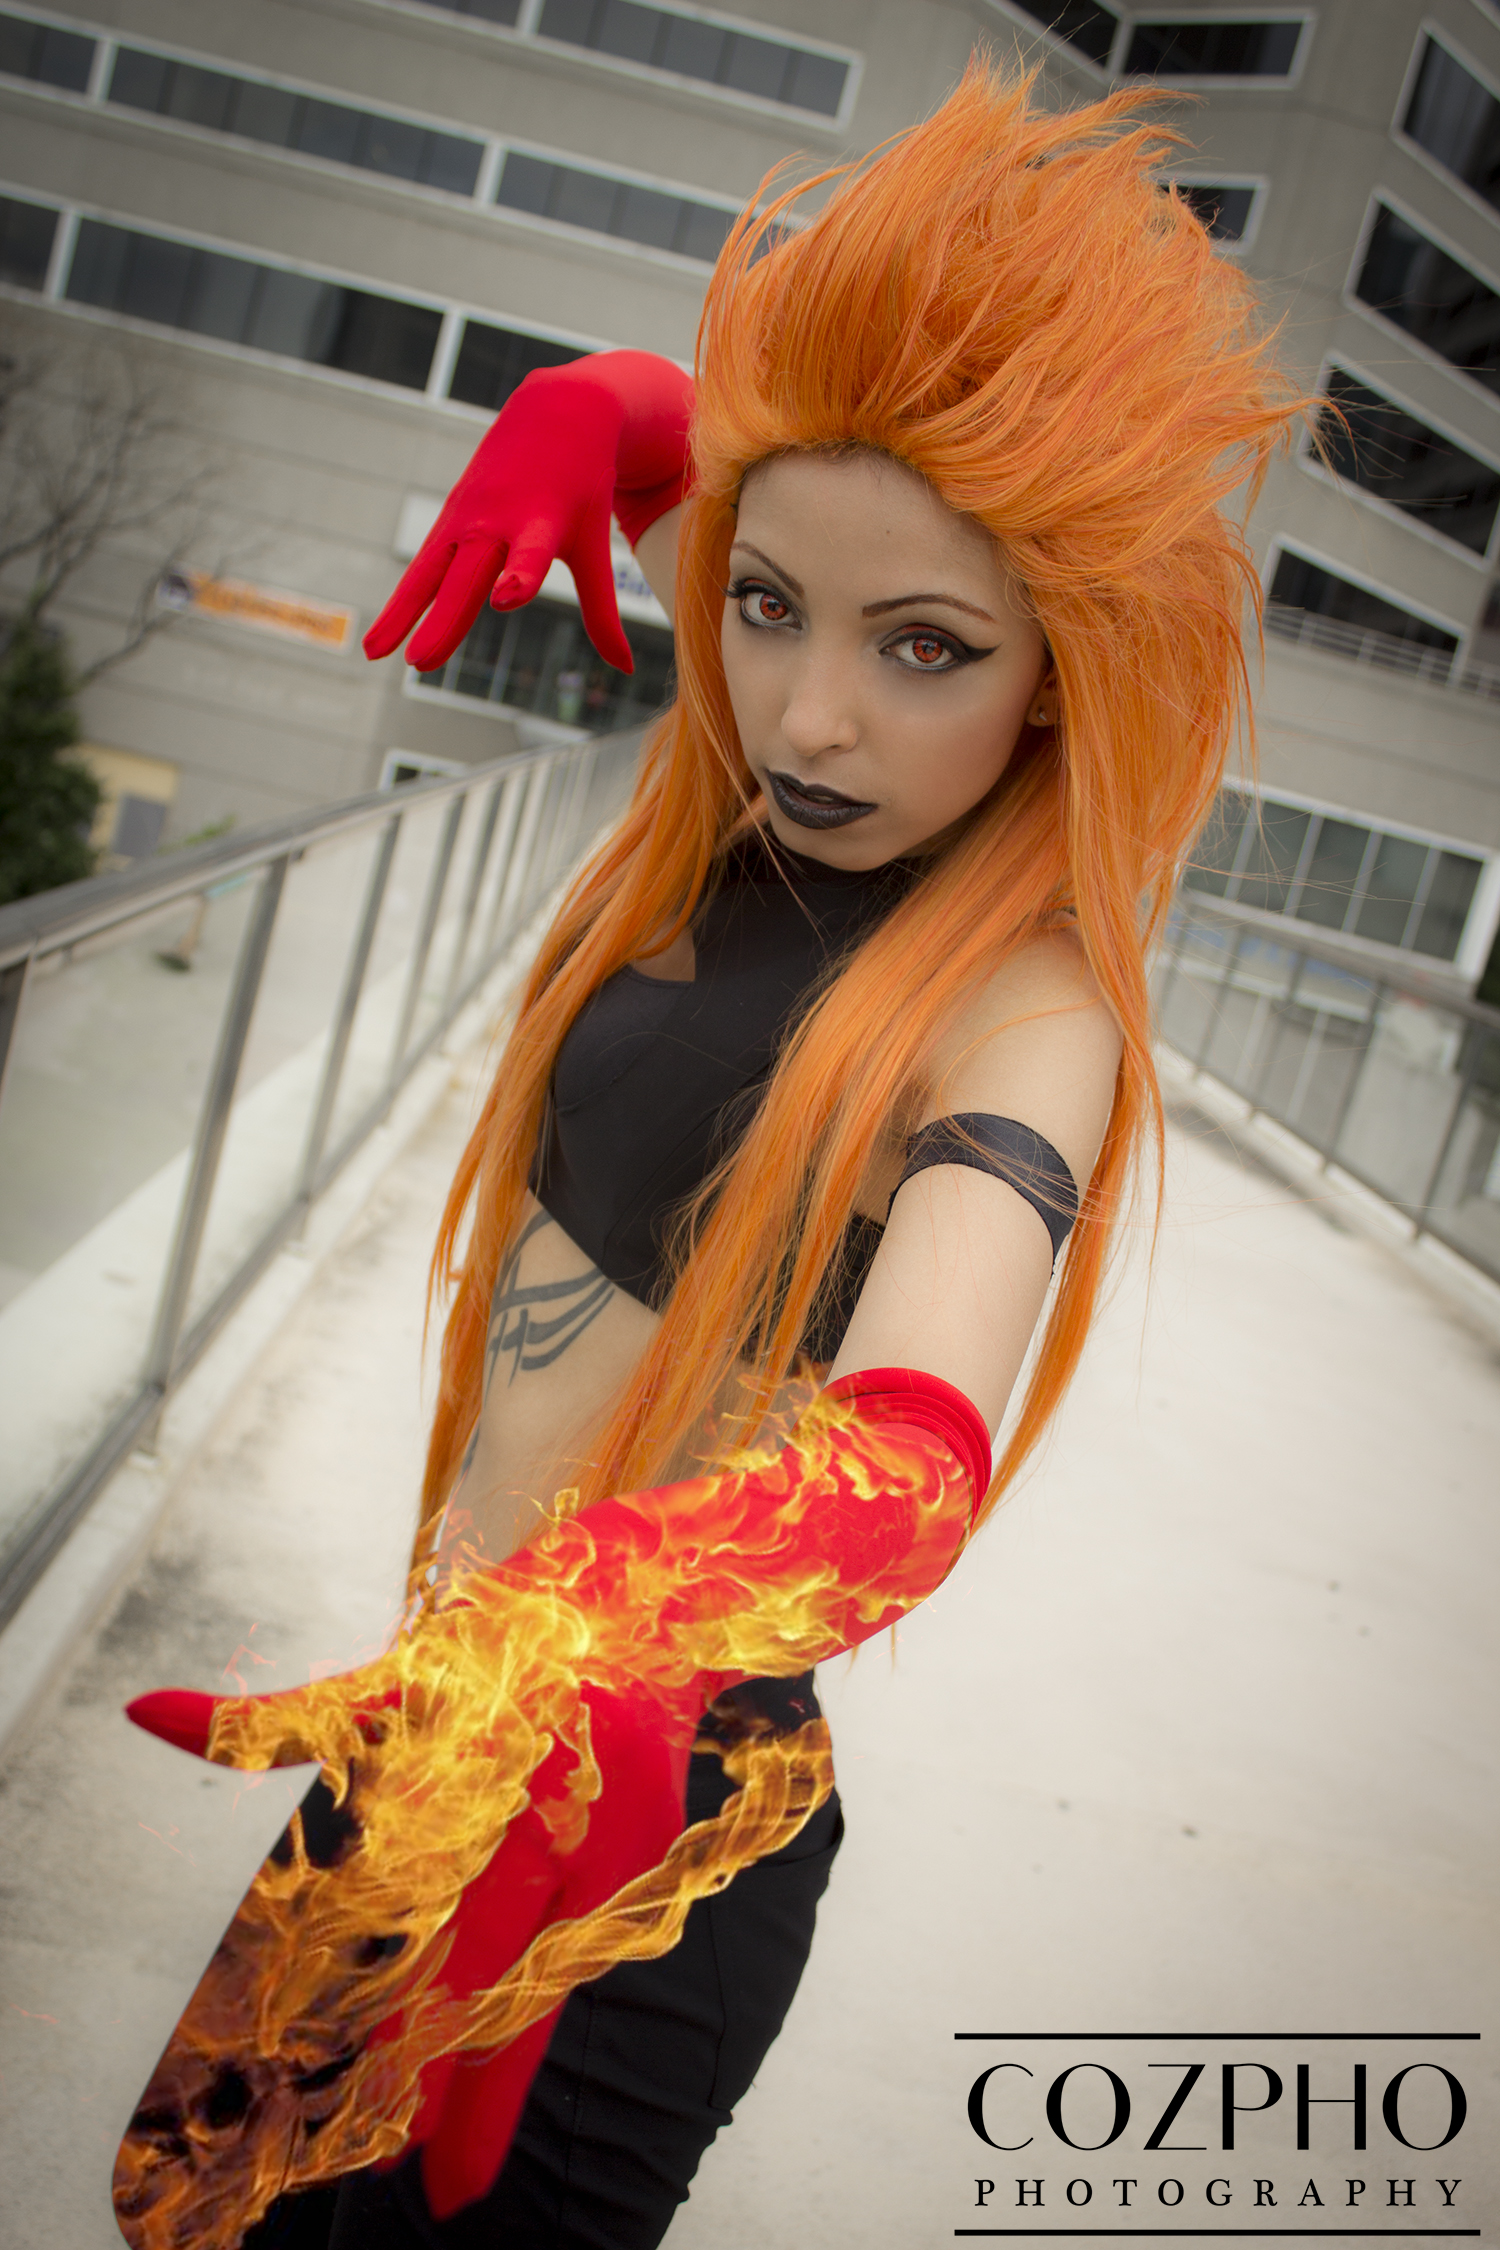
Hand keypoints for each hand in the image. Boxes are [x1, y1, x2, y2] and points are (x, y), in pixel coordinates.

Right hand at [362, 351, 693, 675]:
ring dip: (402, 614)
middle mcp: (498, 521)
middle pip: (466, 577)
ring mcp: (467, 517)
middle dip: (444, 620)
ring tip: (375, 655)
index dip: (520, 574)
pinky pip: (422, 566)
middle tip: (420, 664)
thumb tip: (627, 668)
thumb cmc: (583, 489)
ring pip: (430, 573)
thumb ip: (602, 612)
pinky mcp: (449, 516)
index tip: (507, 597)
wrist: (558, 412)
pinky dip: (402, 601)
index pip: (531, 555)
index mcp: (543, 524)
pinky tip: (381, 639)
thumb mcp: (594, 547)